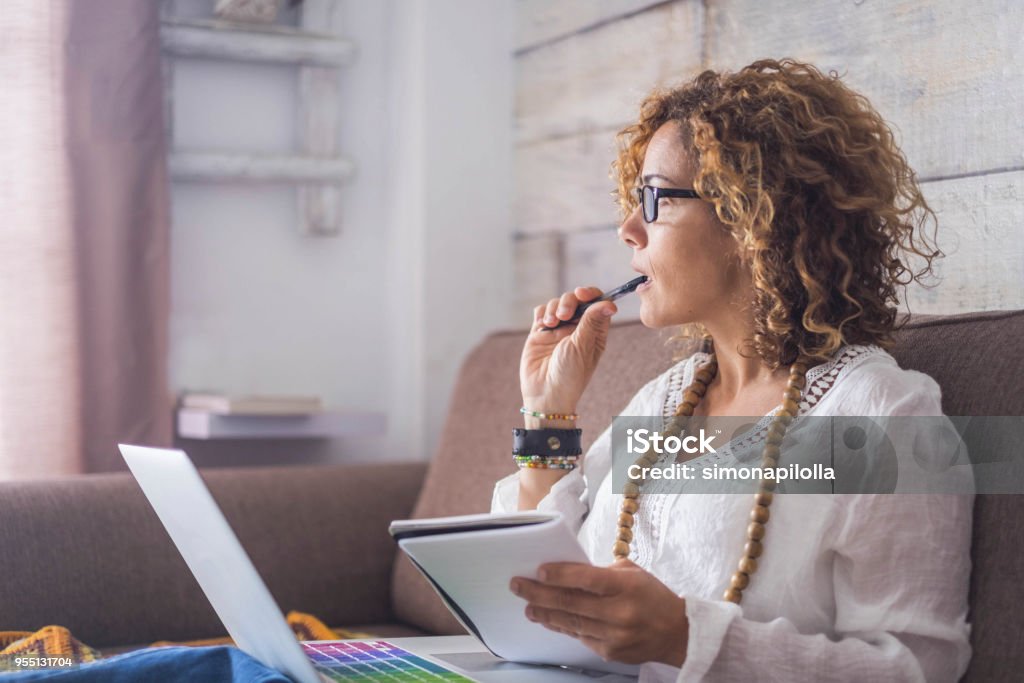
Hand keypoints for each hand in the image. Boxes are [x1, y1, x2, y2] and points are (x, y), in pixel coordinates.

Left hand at [509, 559, 687, 667]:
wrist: (676, 633)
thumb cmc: (652, 596)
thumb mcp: (633, 573)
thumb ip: (602, 572)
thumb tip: (569, 572)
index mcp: (626, 587)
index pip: (586, 579)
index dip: (560, 575)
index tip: (539, 571)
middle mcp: (619, 612)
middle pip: (571, 602)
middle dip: (539, 593)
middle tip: (518, 586)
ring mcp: (614, 635)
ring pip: (570, 622)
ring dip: (545, 613)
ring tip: (528, 606)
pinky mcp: (610, 652)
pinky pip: (579, 636)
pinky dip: (562, 626)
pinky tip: (548, 619)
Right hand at [520, 286, 617, 413]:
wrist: (545, 393)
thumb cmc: (570, 374)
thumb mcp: (583, 346)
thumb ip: (591, 321)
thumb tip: (610, 303)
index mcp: (594, 332)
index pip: (597, 303)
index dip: (591, 294)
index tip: (582, 294)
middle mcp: (577, 328)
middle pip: (576, 299)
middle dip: (569, 301)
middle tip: (564, 315)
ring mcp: (558, 329)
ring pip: (557, 303)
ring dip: (553, 308)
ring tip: (550, 323)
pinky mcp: (540, 332)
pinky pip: (541, 312)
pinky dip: (542, 313)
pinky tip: (543, 325)